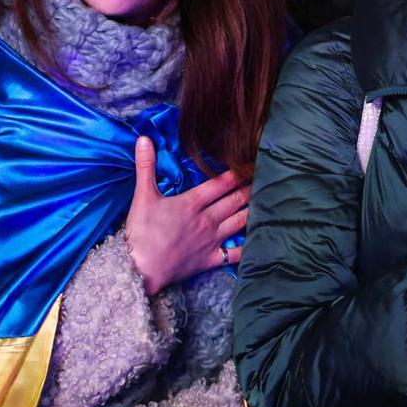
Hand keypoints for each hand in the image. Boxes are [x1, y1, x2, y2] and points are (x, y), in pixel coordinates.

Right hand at [124, 136, 248, 295]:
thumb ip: (145, 166)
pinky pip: (234, 253)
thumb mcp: (142, 196)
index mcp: (192, 203)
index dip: (237, 173)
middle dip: (249, 189)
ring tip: (265, 202)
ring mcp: (211, 240)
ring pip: (238, 222)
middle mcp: (207, 219)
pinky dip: (247, 246)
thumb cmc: (141, 232)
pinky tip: (256, 240)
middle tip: (263, 180)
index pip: (220, 184)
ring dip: (251, 211)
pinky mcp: (210, 259)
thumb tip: (144, 138)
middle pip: (234, 201)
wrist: (143, 268)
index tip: (250, 165)